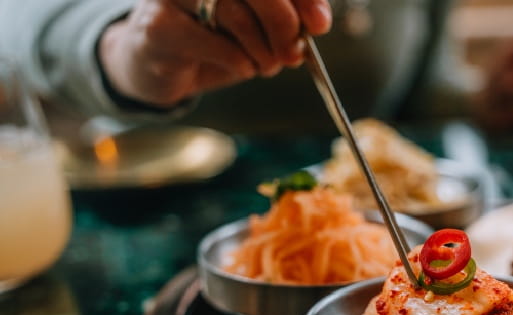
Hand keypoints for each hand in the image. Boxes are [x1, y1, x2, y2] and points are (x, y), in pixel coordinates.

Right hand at [98, 0, 330, 107]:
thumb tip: (317, 22)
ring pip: (235, 14)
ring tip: (267, 66)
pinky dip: (237, 61)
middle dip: (283, 23)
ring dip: (262, 49)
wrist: (157, 63)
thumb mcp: (257, 25)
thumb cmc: (212, 37)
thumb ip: (287, 17)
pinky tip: (243, 67)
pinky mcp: (157, 26)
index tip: (320, 24)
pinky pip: (212, 42)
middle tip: (294, 53)